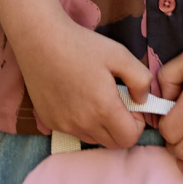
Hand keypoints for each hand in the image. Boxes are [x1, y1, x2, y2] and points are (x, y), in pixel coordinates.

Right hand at [13, 10, 152, 148]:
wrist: (39, 40)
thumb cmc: (81, 45)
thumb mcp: (120, 55)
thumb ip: (141, 80)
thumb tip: (143, 100)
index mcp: (103, 109)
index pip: (130, 138)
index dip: (137, 124)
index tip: (131, 105)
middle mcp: (83, 123)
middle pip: (114, 143)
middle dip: (122, 128)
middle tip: (117, 102)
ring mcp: (64, 125)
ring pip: (94, 140)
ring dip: (103, 127)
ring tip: (97, 99)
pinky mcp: (50, 121)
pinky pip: (75, 132)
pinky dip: (83, 123)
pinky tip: (77, 98)